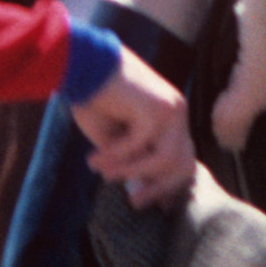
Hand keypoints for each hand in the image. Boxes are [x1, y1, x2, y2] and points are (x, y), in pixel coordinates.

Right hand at [71, 51, 194, 207]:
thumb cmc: (94, 98)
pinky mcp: (156, 107)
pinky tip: (96, 155)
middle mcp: (176, 112)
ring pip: (165, 159)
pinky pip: (140, 144)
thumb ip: (129, 160)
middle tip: (133, 201)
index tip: (142, 202)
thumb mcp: (114, 139)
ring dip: (130, 170)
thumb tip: (138, 188)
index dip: (167, 186)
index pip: (182, 159)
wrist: (82, 64)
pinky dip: (116, 153)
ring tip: (101, 171)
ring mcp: (170, 109)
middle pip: (183, 163)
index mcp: (171, 118)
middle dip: (158, 187)